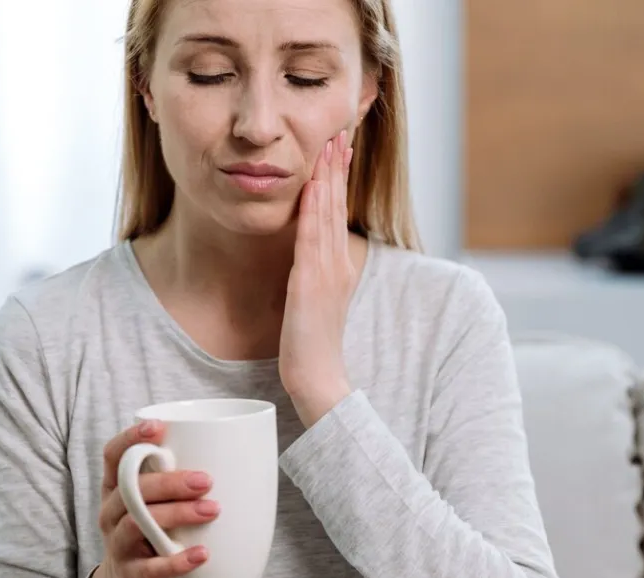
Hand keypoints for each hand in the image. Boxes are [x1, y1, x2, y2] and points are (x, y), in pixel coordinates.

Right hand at [90, 421, 218, 577]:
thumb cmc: (149, 532)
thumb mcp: (154, 503)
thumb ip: (175, 481)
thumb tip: (233, 453)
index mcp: (116, 488)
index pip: (113, 456)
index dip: (130, 438)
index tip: (158, 427)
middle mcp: (111, 512)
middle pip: (130, 489)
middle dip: (169, 481)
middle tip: (205, 481)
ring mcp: (118, 544)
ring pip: (137, 523)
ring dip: (177, 514)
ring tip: (211, 510)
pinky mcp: (132, 574)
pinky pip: (151, 567)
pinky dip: (177, 561)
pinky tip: (201, 554)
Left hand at [279, 130, 355, 427]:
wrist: (318, 379)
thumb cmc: (312, 348)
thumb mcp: (315, 305)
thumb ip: (314, 280)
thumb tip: (304, 264)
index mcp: (338, 267)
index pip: (338, 214)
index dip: (339, 180)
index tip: (339, 149)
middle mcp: (336, 264)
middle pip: (337, 206)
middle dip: (338, 167)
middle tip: (340, 131)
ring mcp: (325, 272)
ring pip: (328, 214)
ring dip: (329, 178)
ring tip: (331, 145)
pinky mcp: (309, 284)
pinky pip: (311, 239)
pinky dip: (313, 210)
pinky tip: (312, 187)